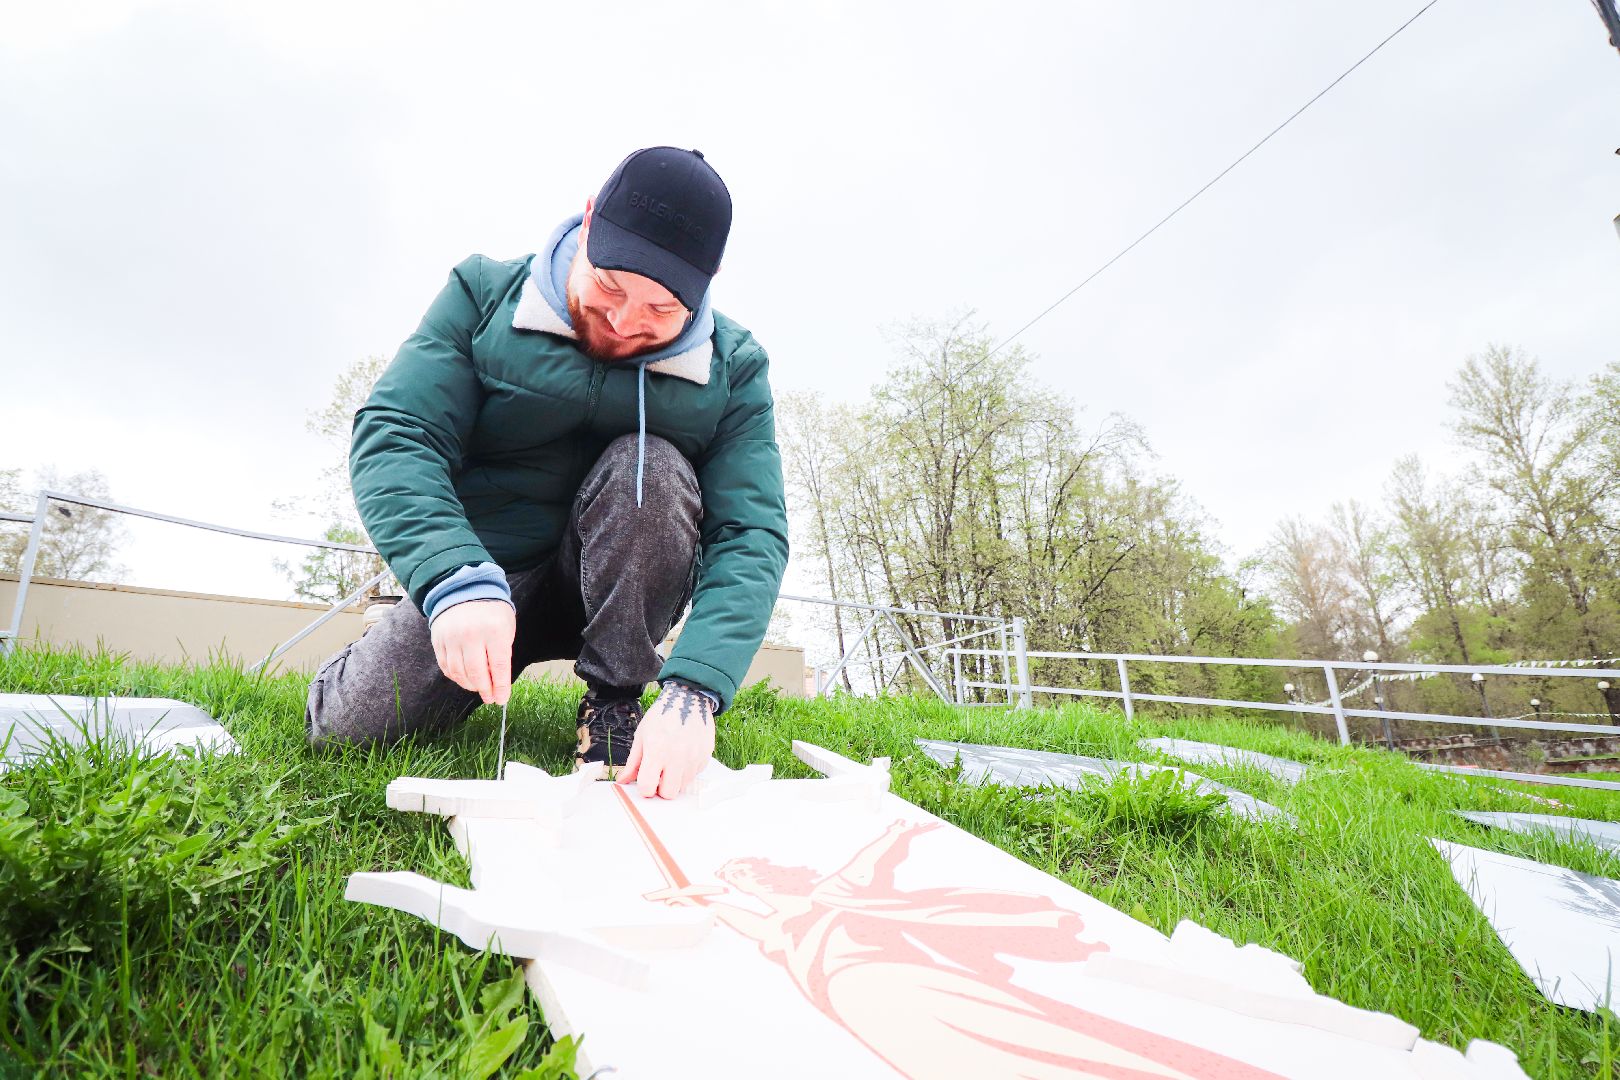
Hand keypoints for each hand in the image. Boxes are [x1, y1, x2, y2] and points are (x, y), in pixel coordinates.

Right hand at [429, 599, 515, 705]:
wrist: (464, 590)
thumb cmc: (491, 612)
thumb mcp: (506, 627)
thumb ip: (502, 653)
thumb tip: (497, 682)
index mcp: (494, 630)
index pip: (498, 666)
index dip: (500, 686)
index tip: (502, 699)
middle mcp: (471, 634)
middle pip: (477, 673)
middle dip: (485, 690)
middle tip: (491, 698)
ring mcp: (452, 637)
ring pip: (460, 672)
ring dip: (470, 685)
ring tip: (479, 688)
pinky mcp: (439, 640)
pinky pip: (446, 666)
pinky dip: (456, 677)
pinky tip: (465, 679)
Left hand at [617, 682, 715, 799]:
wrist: (688, 699)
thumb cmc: (662, 716)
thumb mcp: (642, 735)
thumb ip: (633, 762)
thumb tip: (623, 780)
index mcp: (656, 751)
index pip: (648, 787)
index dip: (644, 788)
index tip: (645, 780)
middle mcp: (677, 757)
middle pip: (668, 793)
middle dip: (661, 789)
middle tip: (658, 776)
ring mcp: (694, 758)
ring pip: (683, 786)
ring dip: (675, 780)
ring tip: (671, 762)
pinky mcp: (706, 757)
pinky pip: (694, 775)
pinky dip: (687, 771)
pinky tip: (683, 756)